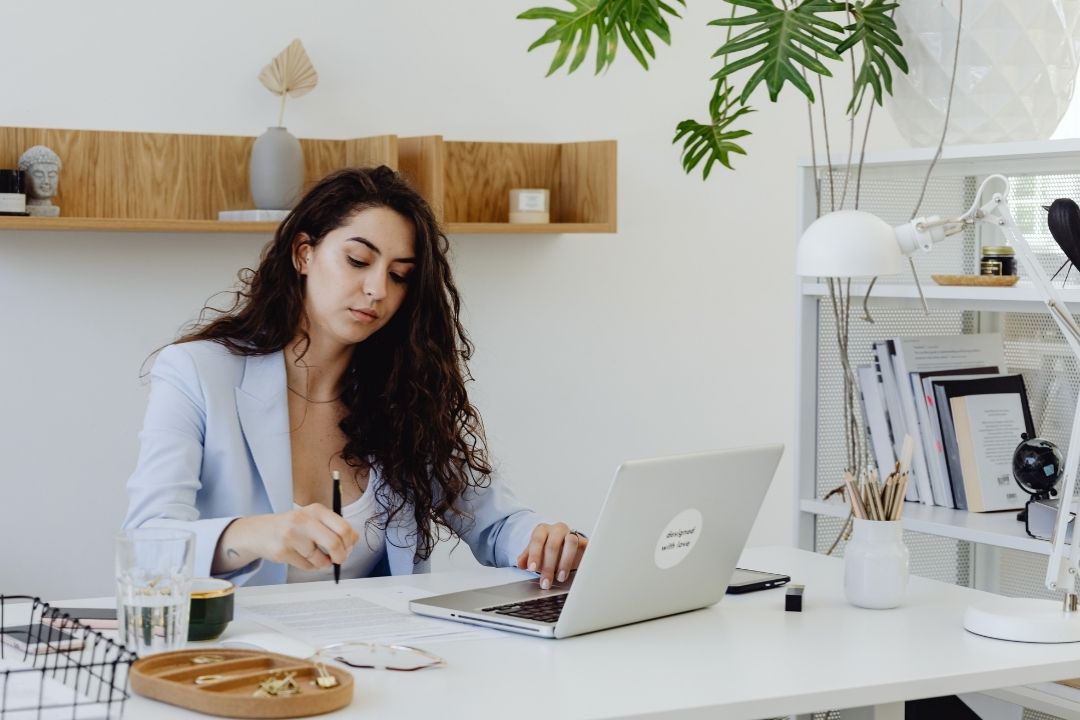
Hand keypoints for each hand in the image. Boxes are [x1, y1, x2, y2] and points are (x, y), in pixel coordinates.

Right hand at [218, 504, 358, 571]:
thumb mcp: (314, 519)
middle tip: (338, 559)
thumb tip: (354, 541)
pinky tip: (304, 559)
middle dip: (340, 556)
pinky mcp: (282, 551)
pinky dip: (310, 567)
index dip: (350, 542)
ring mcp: (291, 536)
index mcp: (316, 510)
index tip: (348, 547)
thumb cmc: (294, 526)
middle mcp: (303, 520)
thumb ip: (334, 527)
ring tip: (316, 558)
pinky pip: (307, 566)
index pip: (343, 528)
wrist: (260, 531)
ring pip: (320, 559)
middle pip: (334, 543)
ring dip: (323, 563)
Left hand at [515, 522, 587, 589]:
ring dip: (565, 562)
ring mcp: (572, 534)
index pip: (537, 540)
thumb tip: (521, 564)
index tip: (532, 569)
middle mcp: (557, 530)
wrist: (563, 543)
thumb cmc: (546, 548)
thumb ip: (526, 557)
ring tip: (560, 577)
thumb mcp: (534, 552)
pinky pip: (585, 546)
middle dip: (548, 565)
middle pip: (553, 544)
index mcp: (542, 530)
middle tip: (546, 582)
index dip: (534, 555)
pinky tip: (579, 569)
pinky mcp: (584, 541)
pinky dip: (583, 557)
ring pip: (571, 542)